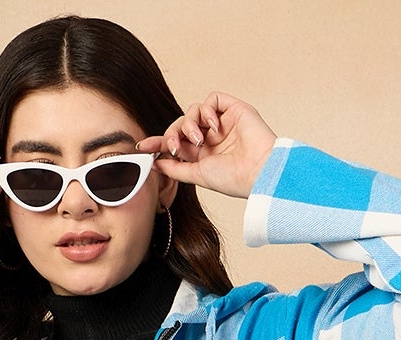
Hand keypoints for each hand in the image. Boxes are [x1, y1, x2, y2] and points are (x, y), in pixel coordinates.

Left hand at [144, 93, 276, 201]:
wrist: (258, 172)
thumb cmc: (233, 179)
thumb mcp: (198, 175)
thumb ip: (176, 168)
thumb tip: (156, 163)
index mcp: (202, 154)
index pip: (176, 142)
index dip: (158, 142)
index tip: (142, 147)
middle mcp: (211, 137)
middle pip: (181, 125)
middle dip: (173, 133)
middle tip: (175, 146)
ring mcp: (222, 122)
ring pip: (194, 111)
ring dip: (190, 124)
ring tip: (200, 140)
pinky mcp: (233, 109)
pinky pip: (212, 99)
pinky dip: (207, 110)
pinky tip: (213, 126)